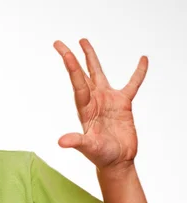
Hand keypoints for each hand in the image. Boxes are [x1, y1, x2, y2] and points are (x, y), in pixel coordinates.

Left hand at [53, 38, 147, 172]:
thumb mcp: (88, 147)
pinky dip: (138, 73)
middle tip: (59, 42)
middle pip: (81, 74)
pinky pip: (132, 84)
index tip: (66, 53)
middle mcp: (93, 100)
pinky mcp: (123, 103)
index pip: (77, 84)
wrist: (116, 161)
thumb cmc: (100, 155)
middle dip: (71, 58)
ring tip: (83, 41)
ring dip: (91, 58)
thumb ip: (76, 141)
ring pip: (98, 73)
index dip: (72, 68)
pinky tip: (143, 59)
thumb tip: (61, 142)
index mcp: (84, 108)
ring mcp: (107, 100)